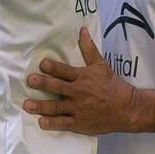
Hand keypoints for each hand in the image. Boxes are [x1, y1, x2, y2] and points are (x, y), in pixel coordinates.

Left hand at [23, 28, 138, 134]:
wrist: (127, 108)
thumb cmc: (112, 85)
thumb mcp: (101, 65)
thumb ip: (89, 48)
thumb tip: (82, 30)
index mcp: (83, 77)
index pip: (65, 71)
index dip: (53, 67)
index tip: (43, 64)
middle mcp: (79, 92)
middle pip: (58, 87)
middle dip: (43, 83)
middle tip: (31, 80)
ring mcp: (78, 108)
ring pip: (56, 107)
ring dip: (41, 106)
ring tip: (27, 104)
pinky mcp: (80, 122)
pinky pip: (63, 123)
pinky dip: (52, 123)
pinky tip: (41, 122)